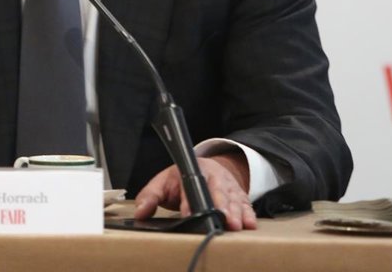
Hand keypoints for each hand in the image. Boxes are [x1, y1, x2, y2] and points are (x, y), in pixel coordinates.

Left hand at [134, 152, 256, 230]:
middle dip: (220, 205)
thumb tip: (140, 213)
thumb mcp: (161, 183)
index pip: (189, 185)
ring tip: (237, 225)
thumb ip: (149, 197)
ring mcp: (227, 184)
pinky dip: (249, 213)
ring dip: (236, 211)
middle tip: (223, 219)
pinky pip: (245, 202)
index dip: (188, 201)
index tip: (187, 214)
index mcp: (190, 170)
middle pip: (217, 189)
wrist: (203, 167)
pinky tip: (250, 223)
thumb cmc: (180, 180)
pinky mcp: (238, 193)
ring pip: (233, 197)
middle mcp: (212, 175)